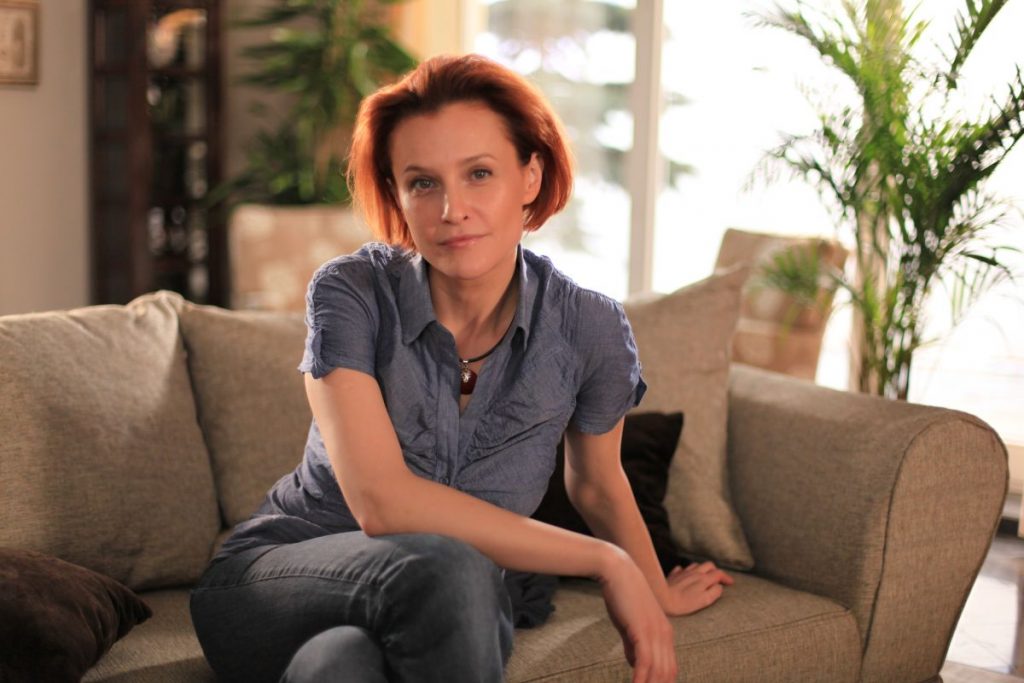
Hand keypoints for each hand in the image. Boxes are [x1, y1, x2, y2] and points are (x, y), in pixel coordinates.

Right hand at [598, 549, 677, 682]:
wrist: (618, 571)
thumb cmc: (622, 595)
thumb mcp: (630, 624)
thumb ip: (633, 644)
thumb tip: (635, 663)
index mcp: (665, 633)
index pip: (670, 668)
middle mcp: (665, 635)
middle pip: (668, 674)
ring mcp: (656, 633)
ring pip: (658, 671)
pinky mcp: (643, 630)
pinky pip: (645, 662)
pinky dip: (640, 678)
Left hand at [662, 561, 733, 616]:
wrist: (662, 599)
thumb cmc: (684, 603)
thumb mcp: (704, 601)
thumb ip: (714, 592)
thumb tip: (719, 587)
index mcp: (704, 579)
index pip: (719, 573)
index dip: (726, 577)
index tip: (730, 583)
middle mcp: (694, 573)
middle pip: (708, 565)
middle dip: (715, 570)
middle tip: (718, 579)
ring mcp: (683, 572)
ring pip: (696, 565)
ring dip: (702, 569)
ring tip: (704, 576)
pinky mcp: (674, 575)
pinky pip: (682, 569)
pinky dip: (687, 571)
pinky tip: (686, 576)